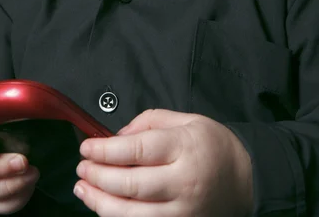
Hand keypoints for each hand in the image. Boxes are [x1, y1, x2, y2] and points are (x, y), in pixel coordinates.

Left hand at [74, 109, 252, 216]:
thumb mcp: (187, 119)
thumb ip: (149, 122)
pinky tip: (103, 206)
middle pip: (130, 185)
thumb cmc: (213, 145)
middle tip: (81, 168)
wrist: (246, 179)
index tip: (86, 147)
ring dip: (100, 202)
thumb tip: (117, 137)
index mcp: (184, 148)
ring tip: (82, 189)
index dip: (105, 150)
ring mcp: (182, 212)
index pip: (136, 151)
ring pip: (131, 214)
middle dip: (98, 177)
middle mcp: (183, 183)